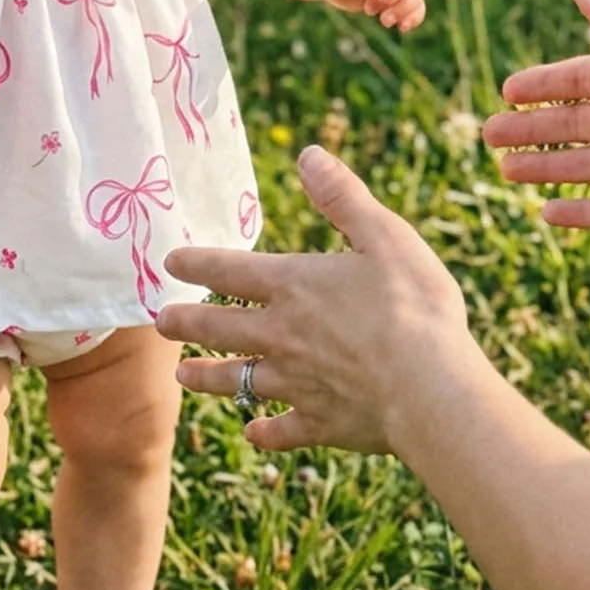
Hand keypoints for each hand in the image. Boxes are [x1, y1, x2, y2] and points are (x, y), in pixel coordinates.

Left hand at [158, 146, 467, 452]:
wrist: (430, 390)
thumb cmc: (414, 307)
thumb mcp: (385, 237)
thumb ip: (343, 198)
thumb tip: (308, 155)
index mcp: (294, 286)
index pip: (230, 270)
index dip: (196, 262)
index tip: (170, 261)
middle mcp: (282, 335)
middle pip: (218, 327)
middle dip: (185, 322)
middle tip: (160, 321)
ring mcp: (296, 384)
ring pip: (237, 381)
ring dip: (208, 377)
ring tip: (182, 376)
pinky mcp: (318, 424)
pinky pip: (280, 431)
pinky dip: (264, 432)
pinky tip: (255, 434)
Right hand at [483, 0, 589, 227]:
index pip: (580, 81)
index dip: (542, 86)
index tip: (506, 92)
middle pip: (574, 123)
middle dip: (531, 129)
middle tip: (488, 134)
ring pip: (584, 164)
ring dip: (544, 167)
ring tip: (505, 169)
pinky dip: (579, 212)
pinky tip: (545, 212)